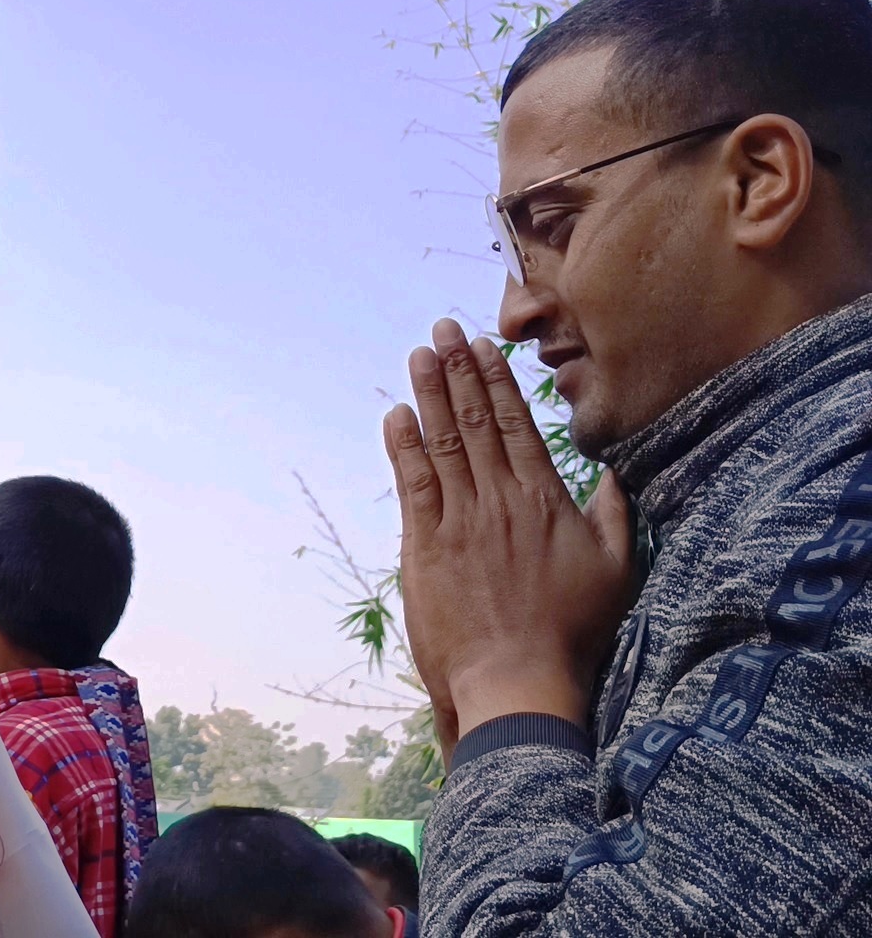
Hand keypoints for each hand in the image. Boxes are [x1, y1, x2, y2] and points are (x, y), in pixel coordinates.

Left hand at [383, 319, 636, 761]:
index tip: (481, 346)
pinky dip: (403, 446)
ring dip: (428, 395)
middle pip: (476, 422)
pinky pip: (413, 484)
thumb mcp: (615, 570)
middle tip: (441, 330)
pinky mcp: (426, 547)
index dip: (495, 381)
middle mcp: (501, 500)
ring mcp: (460, 521)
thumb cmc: (573, 634)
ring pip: (443, 443)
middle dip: (456, 372)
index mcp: (545, 500)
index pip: (517, 424)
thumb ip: (615, 514)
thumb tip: (615, 472)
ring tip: (418, 354)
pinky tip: (396, 415)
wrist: (519, 681)